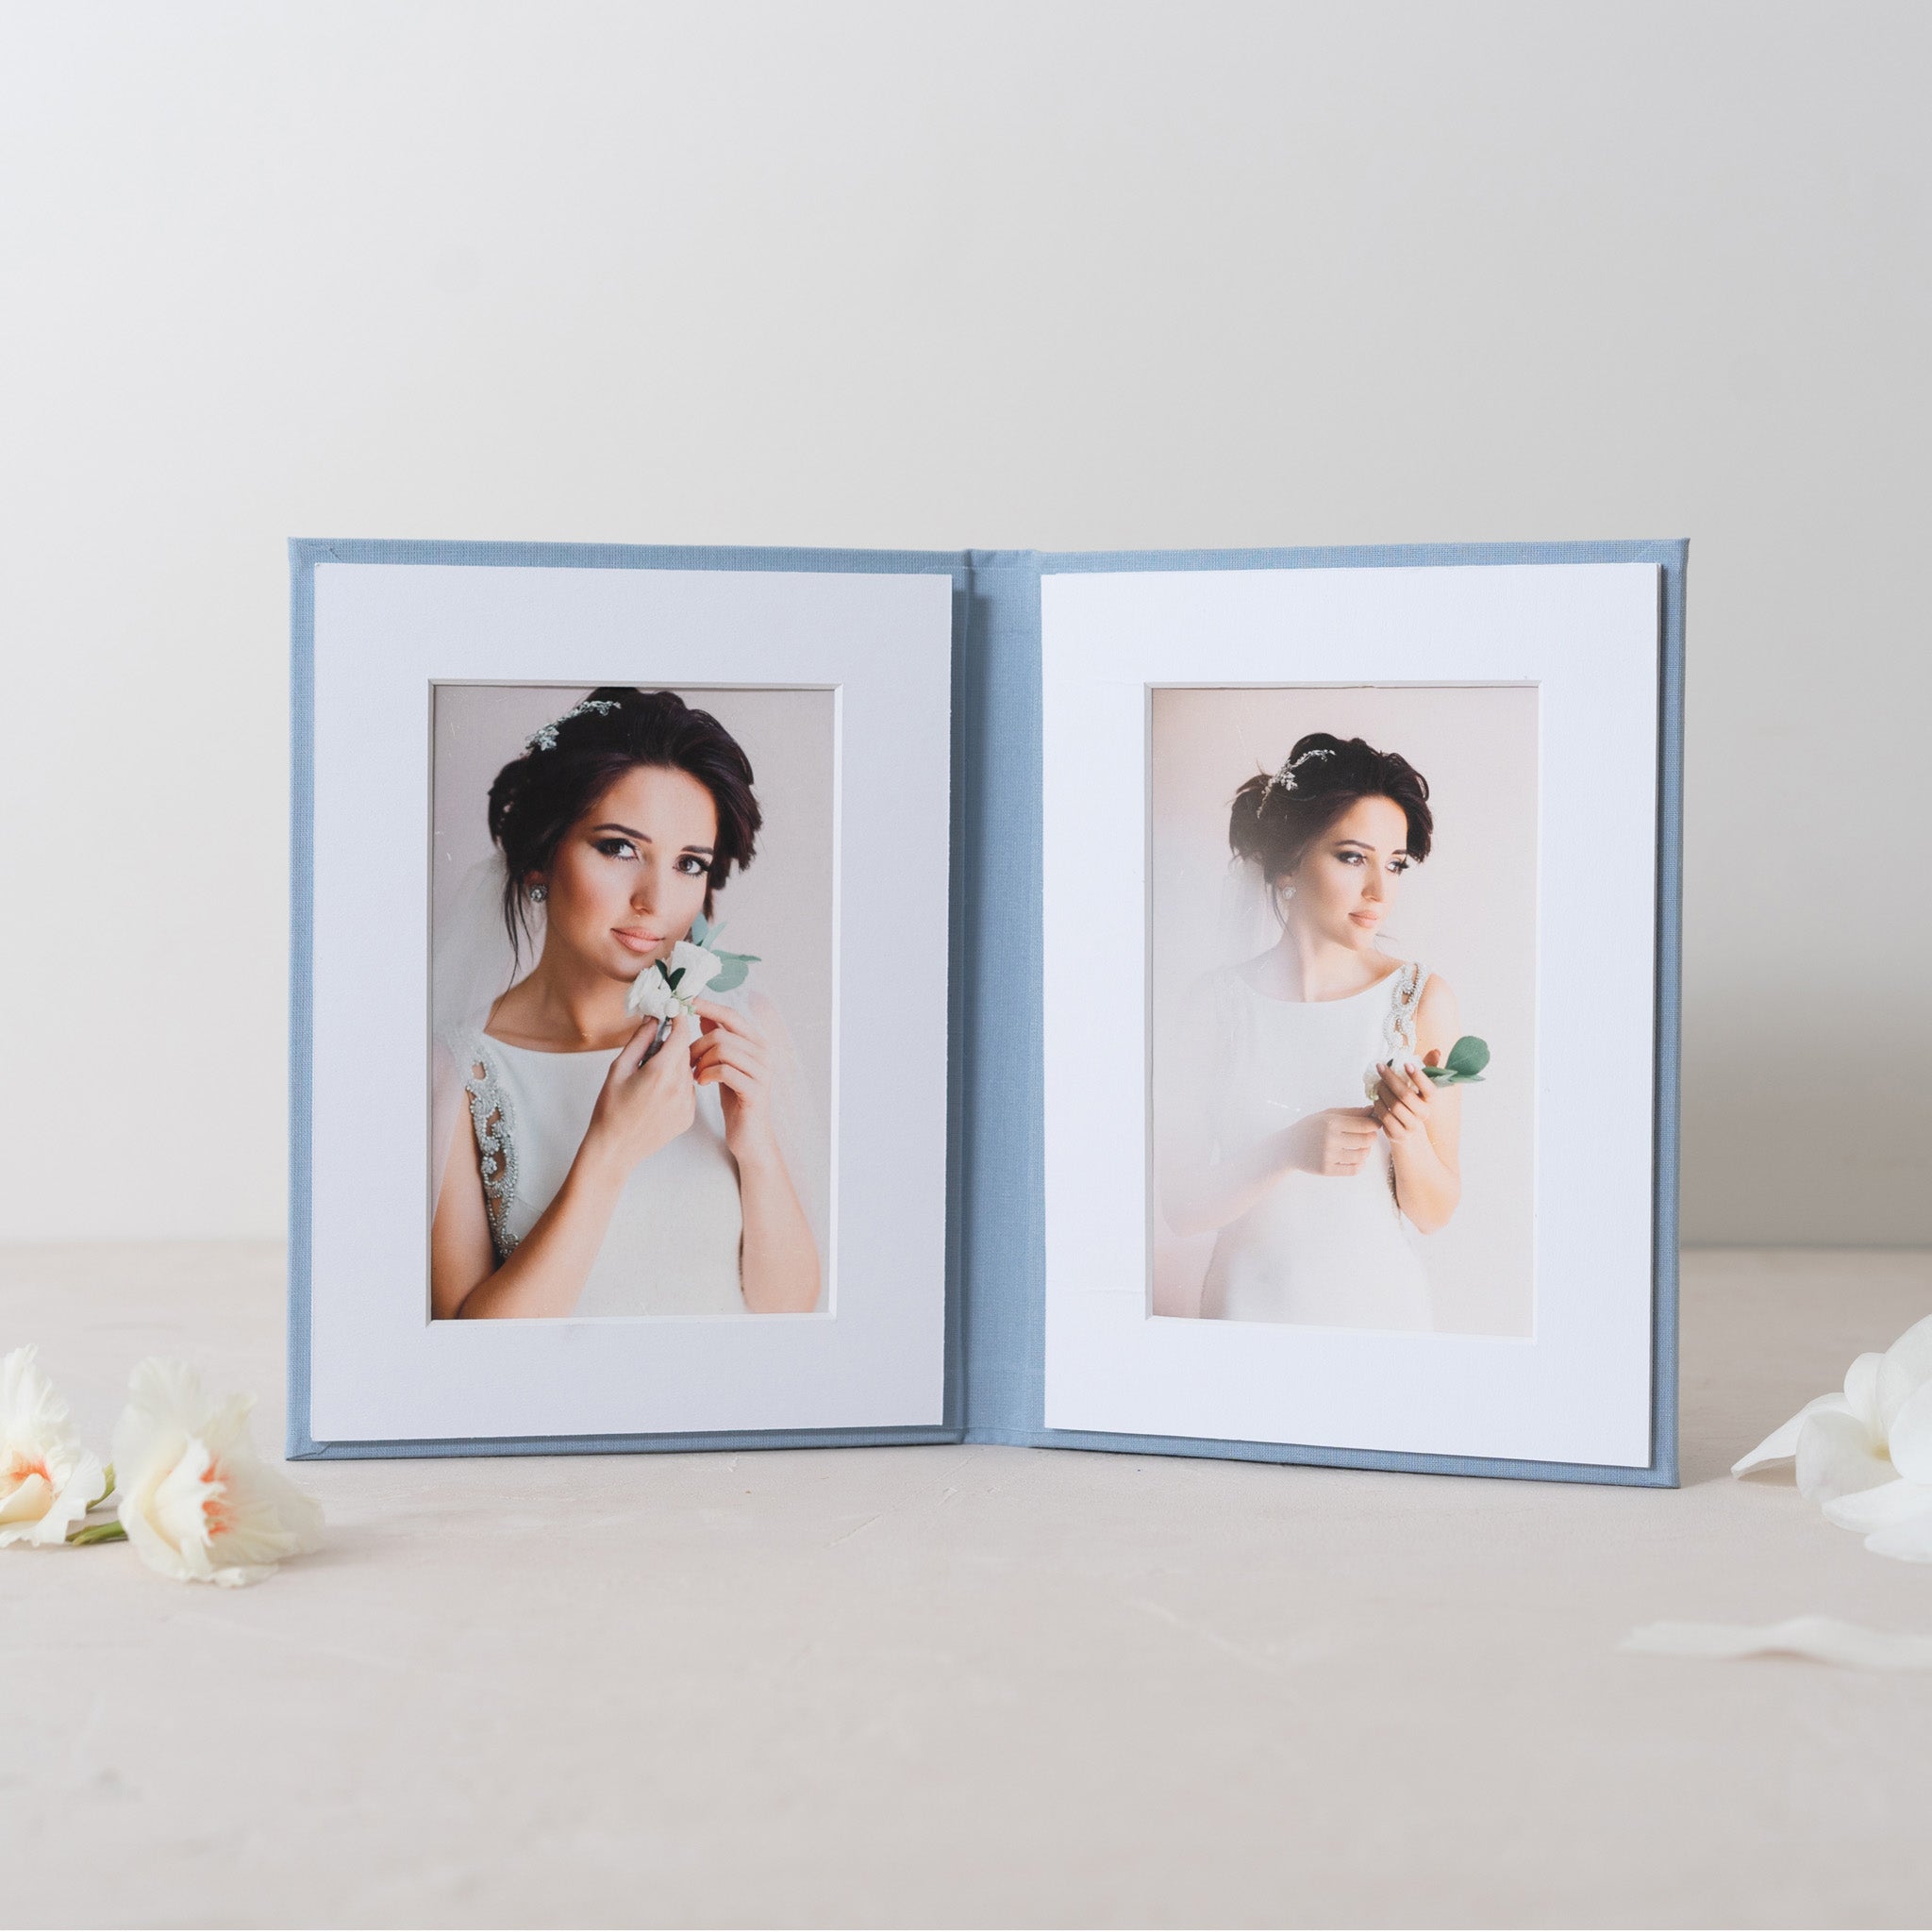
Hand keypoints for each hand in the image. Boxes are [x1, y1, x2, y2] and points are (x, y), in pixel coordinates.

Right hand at [582, 1011, 698, 1178]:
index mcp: (660, 1073)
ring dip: (674, 1066)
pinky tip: (656, 1095)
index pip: (682, 1034)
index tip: (674, 1013)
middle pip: (685, 1052)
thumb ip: (639, 1041)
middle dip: (672, 1045)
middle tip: (651, 1051)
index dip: (679, 1020)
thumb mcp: (618, 1069)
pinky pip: (688, 1090)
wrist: (614, 1149)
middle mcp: (679, 1088)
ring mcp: (687, 1104)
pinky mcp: (688, 1117)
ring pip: (688, 1071)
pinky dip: (677, 1085)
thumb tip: (653, 1020)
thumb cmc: (610, 1110)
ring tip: (649, 1079)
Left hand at [689, 998, 775, 1159]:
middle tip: (686, 1061)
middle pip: (721, 1034)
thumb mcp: (726, 1064)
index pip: (731, 1015)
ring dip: (700, 1061)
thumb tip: (703, 1013)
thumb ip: (720, 1039)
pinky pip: (725, 1071)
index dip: (708, 1007)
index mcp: (757, 1043)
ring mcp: (762, 1071)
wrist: (750, 1134)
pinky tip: (702, 1083)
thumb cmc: (736, 1098)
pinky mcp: (756, 1089)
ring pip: (722, 1050)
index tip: (687, 1002)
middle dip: (696, 1045)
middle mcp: (764, 1053)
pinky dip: (707, 1074)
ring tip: (695, 1074)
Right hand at [1283, 1106, 1382, 1177]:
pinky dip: (1360, 1165)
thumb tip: (1373, 1109)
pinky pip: (1353, 1170)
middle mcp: (1330, 1139)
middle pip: (1366, 1140)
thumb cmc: (1309, 1128)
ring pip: (1362, 1156)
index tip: (1375, 1124)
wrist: (1287, 1147)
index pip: (1364, 1125)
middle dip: (1371, 1138)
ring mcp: (1328, 1156)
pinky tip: (1356, 1160)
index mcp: (1331, 1122)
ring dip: (1366, 1152)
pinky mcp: (1326, 1170)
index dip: (1374, 1125)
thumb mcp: (1327, 1115)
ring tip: (1362, 1148)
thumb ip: (1350, 1112)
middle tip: (1369, 1136)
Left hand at [1371, 1053, 1439, 1146]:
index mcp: (1431, 1101)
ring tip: (1378, 1083)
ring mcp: (1412, 1125)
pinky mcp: (1399, 1134)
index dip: (1419, 1077)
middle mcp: (1424, 1113)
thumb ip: (1428, 1068)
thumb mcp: (1421, 1087)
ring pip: (1394, 1106)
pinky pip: (1385, 1117)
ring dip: (1382, 1092)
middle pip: (1405, 1095)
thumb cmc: (1414, 1104)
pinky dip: (1378, 1106)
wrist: (1410, 1134)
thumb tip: (1436, 1050)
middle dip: (1390, 1079)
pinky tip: (1376, 1099)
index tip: (1406, 1064)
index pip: (1429, 1089)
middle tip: (1380, 1067)